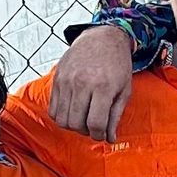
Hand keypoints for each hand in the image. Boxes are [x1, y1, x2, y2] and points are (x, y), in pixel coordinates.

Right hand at [50, 25, 134, 139]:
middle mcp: (81, 83)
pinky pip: (53, 109)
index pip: (95, 123)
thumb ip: (115, 116)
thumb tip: (109, 139)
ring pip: (62, 119)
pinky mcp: (57, 79)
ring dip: (73, 126)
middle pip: (76, 124)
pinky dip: (61, 116)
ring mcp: (66, 80)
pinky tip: (73, 110)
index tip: (102, 135)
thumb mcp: (124, 90)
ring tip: (83, 118)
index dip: (99, 135)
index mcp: (103, 87)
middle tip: (93, 126)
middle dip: (85, 132)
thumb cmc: (118, 65)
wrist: (103, 38)